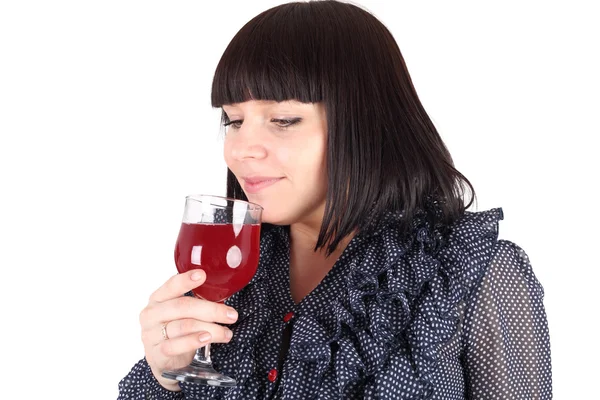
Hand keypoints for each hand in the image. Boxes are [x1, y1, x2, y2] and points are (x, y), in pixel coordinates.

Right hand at [139, 269, 238, 390]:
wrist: (160, 359)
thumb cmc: (174, 330)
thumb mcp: (180, 313)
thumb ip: (195, 303)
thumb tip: (224, 296)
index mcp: (158, 298)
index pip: (171, 285)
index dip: (185, 280)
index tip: (202, 275)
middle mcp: (152, 314)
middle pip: (183, 306)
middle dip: (211, 310)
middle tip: (231, 315)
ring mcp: (152, 333)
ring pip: (184, 326)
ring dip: (210, 329)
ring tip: (226, 333)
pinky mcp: (157, 353)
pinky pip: (176, 345)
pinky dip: (194, 341)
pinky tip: (207, 339)